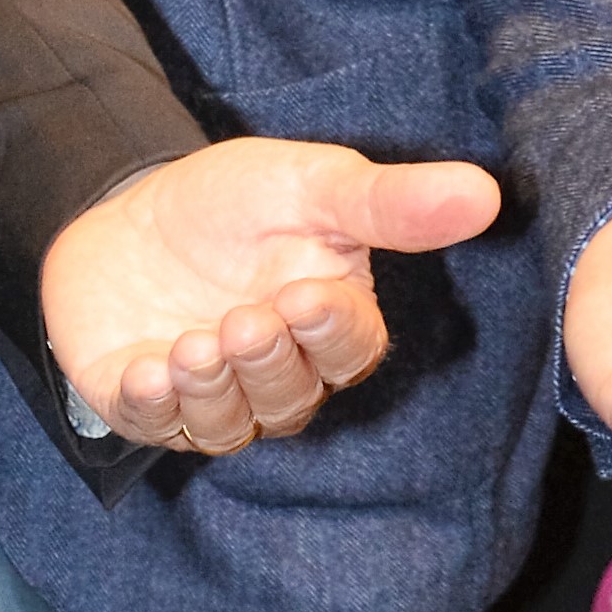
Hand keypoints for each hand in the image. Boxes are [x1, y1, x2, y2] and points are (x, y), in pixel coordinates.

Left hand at [41, 139, 501, 454]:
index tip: (307, 297)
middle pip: (290, 397)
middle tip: (244, 319)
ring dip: (214, 391)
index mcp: (326, 324)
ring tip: (193, 347)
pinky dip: (154, 406)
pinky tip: (148, 373)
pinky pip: (155, 426)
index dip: (331, 332)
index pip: (349, 350)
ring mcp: (207, 396)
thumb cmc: (232, 202)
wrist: (125, 203)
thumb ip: (389, 202)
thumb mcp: (310, 186)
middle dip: (268, 362)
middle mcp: (274, 374)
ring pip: (229, 425)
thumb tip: (486, 194)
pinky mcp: (141, 402)